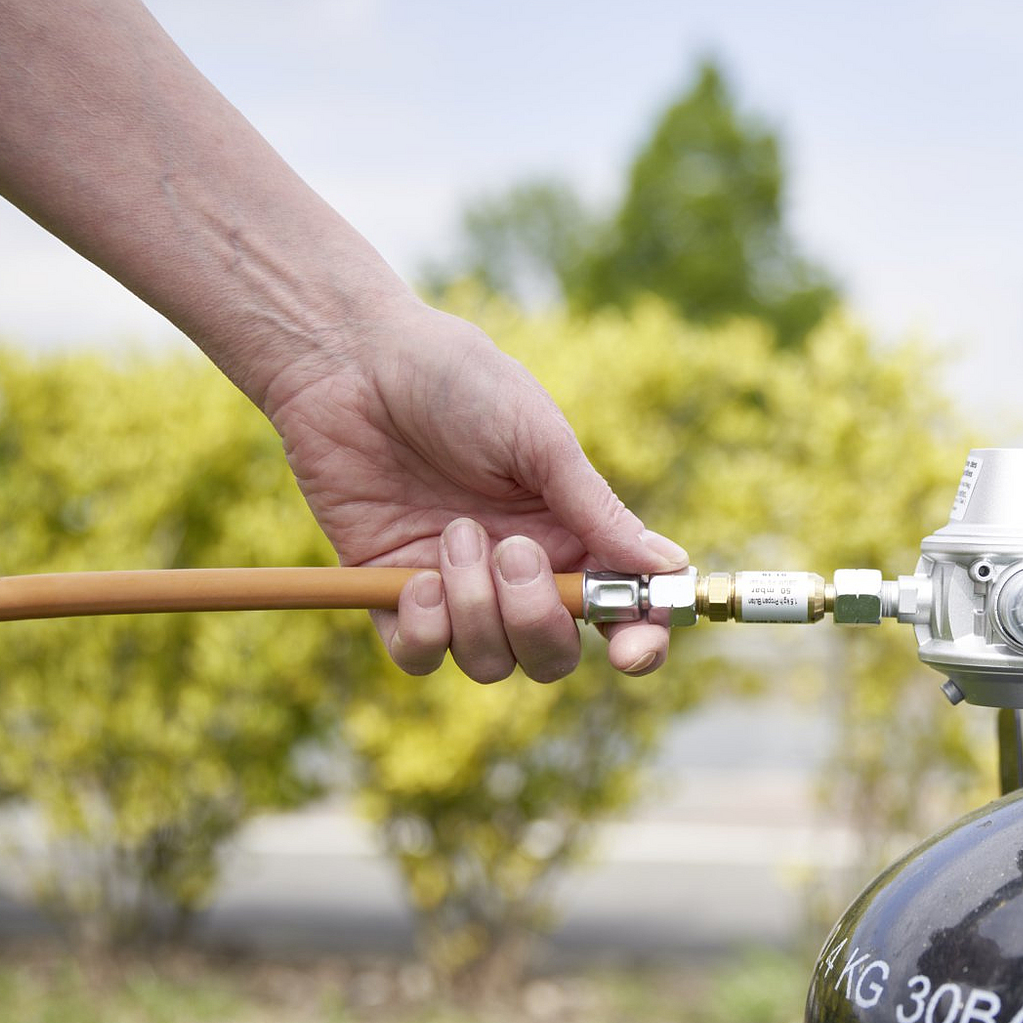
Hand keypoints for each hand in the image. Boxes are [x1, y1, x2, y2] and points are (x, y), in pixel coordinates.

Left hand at [256, 299, 687, 681]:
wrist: (352, 361)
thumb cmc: (457, 381)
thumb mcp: (540, 440)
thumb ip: (599, 512)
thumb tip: (670, 565)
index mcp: (570, 534)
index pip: (621, 611)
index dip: (638, 642)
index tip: (630, 651)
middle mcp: (519, 573)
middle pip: (552, 654)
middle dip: (538, 622)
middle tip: (514, 552)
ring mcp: (457, 587)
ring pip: (490, 661)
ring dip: (476, 609)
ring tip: (453, 534)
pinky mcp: (391, 591)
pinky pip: (420, 656)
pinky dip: (425, 632)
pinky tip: (416, 578)